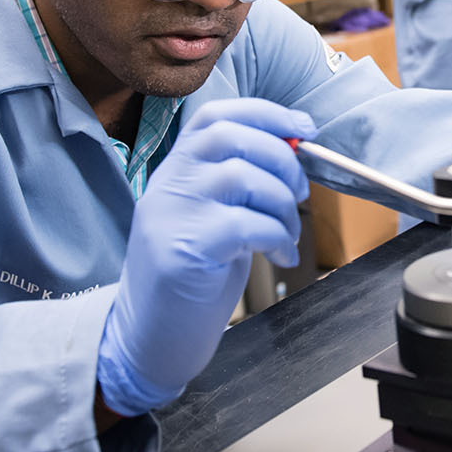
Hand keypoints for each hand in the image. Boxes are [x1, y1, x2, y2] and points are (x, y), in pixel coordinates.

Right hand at [97, 98, 314, 416]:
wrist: (148, 338)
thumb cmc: (191, 277)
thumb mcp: (211, 215)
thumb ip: (239, 180)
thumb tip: (294, 150)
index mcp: (176, 169)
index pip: (216, 116)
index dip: (266, 113)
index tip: (303, 128)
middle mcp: (168, 184)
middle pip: (230, 136)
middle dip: (281, 157)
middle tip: (298, 191)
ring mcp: (171, 214)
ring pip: (242, 176)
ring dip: (281, 203)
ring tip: (287, 232)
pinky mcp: (184, 250)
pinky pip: (245, 224)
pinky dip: (277, 236)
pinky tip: (280, 255)